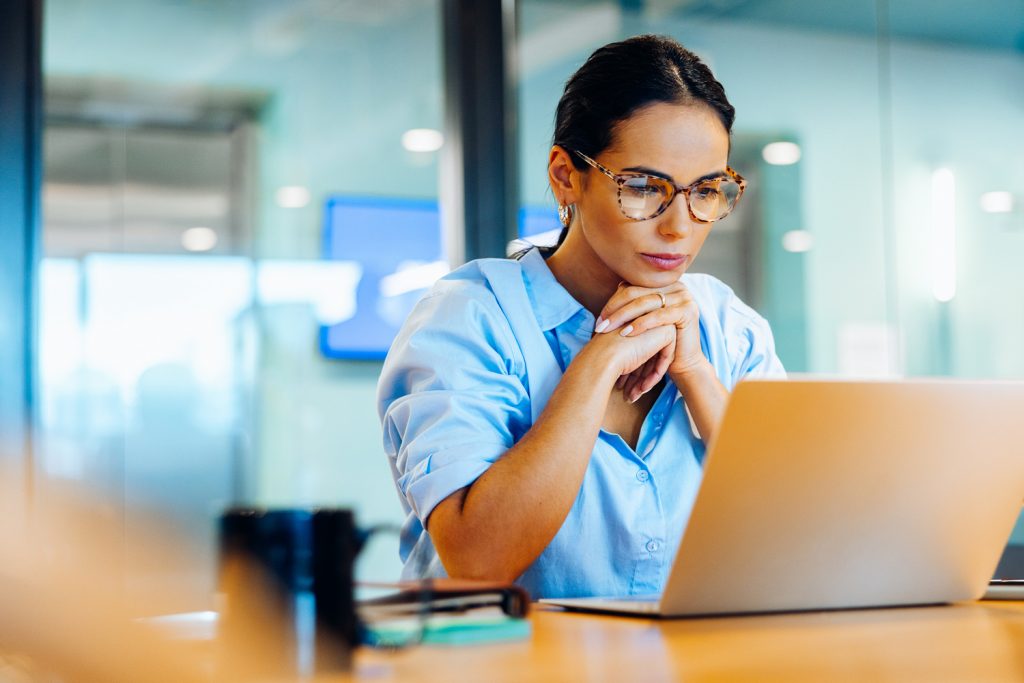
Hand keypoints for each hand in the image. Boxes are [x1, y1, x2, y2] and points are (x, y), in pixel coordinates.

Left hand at [595, 281, 703, 399]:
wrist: (682, 362)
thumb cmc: (659, 343)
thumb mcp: (643, 321)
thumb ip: (631, 307)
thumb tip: (608, 299)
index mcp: (663, 284)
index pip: (632, 287)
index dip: (613, 302)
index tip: (599, 319)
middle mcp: (675, 286)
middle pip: (637, 293)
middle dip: (615, 310)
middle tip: (600, 325)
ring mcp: (683, 297)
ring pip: (646, 303)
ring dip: (623, 317)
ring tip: (608, 329)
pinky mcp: (688, 311)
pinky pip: (659, 316)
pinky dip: (641, 324)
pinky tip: (626, 333)